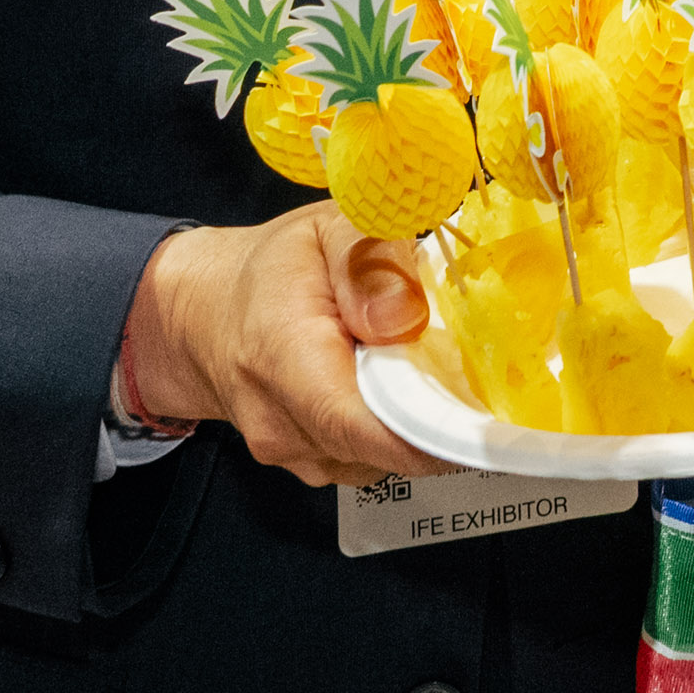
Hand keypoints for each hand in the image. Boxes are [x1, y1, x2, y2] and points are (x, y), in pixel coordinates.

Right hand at [117, 203, 459, 486]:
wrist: (206, 315)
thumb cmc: (272, 270)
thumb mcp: (327, 229)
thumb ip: (371, 261)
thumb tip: (406, 317)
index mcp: (281, 357)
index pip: (362, 425)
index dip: (433, 432)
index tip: (487, 417)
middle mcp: (281, 422)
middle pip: (386, 448)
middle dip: (441, 418)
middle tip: (476, 372)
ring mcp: (294, 453)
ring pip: (385, 458)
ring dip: (419, 423)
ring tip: (423, 366)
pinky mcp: (312, 463)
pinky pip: (373, 459)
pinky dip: (399, 430)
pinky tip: (399, 387)